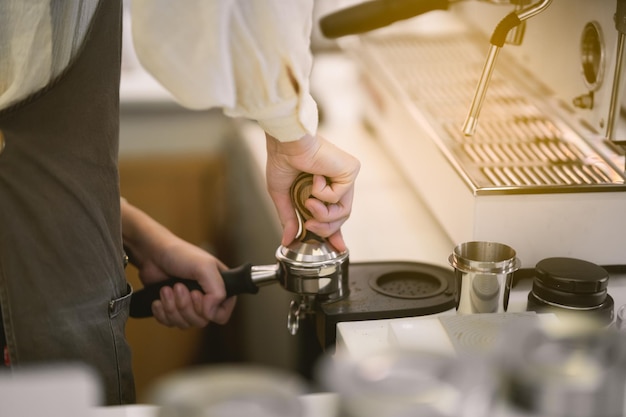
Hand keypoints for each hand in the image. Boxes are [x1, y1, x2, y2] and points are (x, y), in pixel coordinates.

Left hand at [121, 200, 235, 328]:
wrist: (152, 253)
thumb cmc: (179, 254)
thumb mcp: (205, 267)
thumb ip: (217, 290)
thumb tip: (211, 313)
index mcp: (220, 288)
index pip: (222, 315)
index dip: (208, 310)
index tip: (196, 294)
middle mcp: (206, 298)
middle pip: (201, 321)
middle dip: (185, 306)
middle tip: (178, 286)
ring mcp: (189, 305)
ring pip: (185, 324)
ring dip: (172, 307)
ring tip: (167, 289)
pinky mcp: (172, 309)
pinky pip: (170, 324)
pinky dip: (162, 313)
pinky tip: (159, 299)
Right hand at [265, 133, 359, 251]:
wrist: (286, 143)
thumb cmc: (282, 160)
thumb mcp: (282, 195)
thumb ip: (289, 218)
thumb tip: (287, 240)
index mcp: (324, 188)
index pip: (334, 215)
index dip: (334, 234)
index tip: (337, 248)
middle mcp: (338, 182)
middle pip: (341, 217)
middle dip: (325, 229)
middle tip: (310, 227)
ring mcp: (346, 176)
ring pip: (343, 211)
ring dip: (323, 213)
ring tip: (309, 203)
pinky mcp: (351, 170)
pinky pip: (339, 196)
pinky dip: (322, 192)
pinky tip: (316, 177)